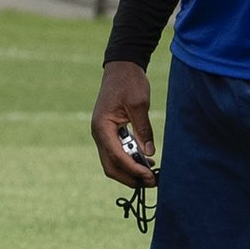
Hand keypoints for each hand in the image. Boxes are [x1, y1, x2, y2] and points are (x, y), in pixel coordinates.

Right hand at [91, 60, 157, 185]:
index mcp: (102, 126)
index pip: (116, 156)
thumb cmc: (129, 82)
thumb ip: (143, 129)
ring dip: (130, 171)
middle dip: (130, 177)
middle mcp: (98, 133)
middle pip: (110, 166)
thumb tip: (149, 153)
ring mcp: (102, 133)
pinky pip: (116, 152)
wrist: (121, 66)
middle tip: (151, 182)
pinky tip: (146, 161)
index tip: (149, 176)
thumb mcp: (139, 104)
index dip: (133, 168)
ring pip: (112, 162)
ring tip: (151, 175)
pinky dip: (129, 160)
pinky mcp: (109, 132)